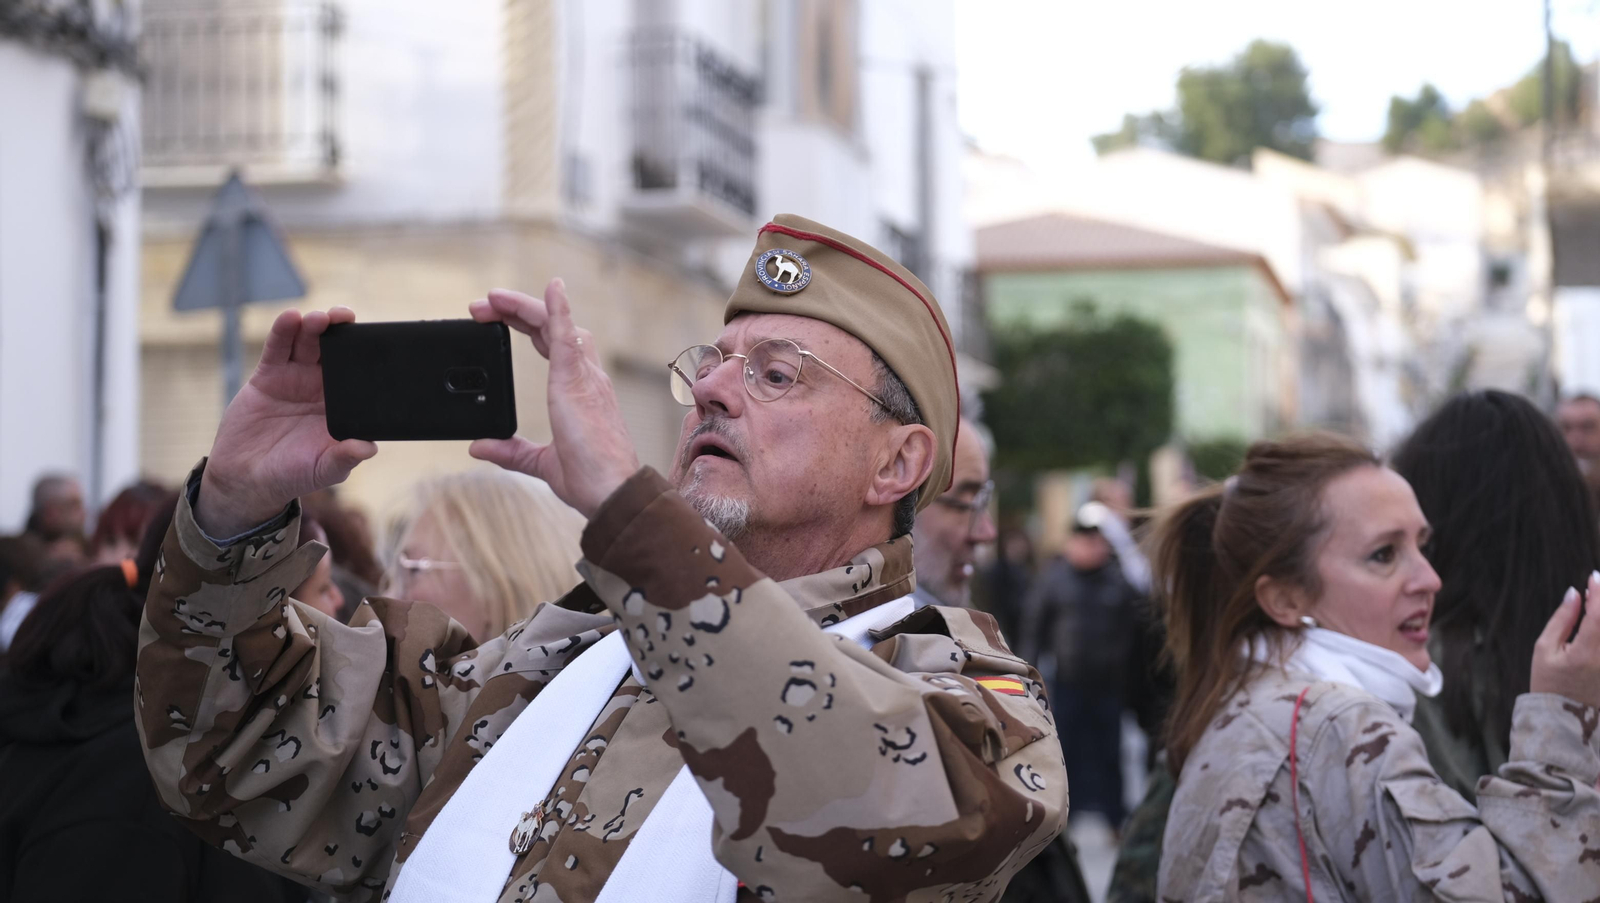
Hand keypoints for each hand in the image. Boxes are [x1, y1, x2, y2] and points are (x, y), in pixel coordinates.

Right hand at [196, 308, 377, 536]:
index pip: (359, 373)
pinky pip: (278, 348)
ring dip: (314, 325)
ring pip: (308, 342)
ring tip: (318, 318)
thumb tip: (370, 448)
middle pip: (335, 349)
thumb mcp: (325, 469)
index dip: (366, 354)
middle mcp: (322, 386)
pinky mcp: (268, 375)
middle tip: (345, 317)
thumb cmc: (293, 474)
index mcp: (342, 404)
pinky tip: (290, 318)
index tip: (375, 340)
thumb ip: (345, 457)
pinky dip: (284, 330)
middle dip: (341, 330)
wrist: (248, 478)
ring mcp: (295, 377)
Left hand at [467, 280, 640, 517]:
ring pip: (557, 326)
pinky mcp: (578, 383)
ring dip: (525, 307)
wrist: (611, 494)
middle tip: (481, 305)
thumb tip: (480, 446)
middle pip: (552, 328)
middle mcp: (587, 378)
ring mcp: (585, 378)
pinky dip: (559, 311)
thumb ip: (511, 451)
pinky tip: (552, 289)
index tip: (492, 321)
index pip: (553, 344)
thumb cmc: (591, 480)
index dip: (525, 327)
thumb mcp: (541, 463)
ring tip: (493, 298)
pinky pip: (569, 337)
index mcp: (580, 393)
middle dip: (517, 312)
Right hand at [1530, 571, 1599, 708]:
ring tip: (1596, 602)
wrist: (1564, 719)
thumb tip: (1573, 594)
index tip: (1594, 577)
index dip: (1599, 593)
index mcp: (1586, 653)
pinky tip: (1597, 619)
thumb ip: (1561, 620)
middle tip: (1598, 585)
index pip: (1599, 615)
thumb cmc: (1549, 683)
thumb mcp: (1544, 649)